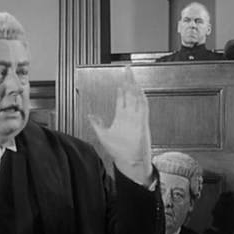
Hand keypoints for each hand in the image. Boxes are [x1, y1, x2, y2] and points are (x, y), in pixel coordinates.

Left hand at [89, 66, 152, 185]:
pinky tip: (139, 90)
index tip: (120, 81)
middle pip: (130, 95)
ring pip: (137, 99)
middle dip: (128, 82)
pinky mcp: (142, 124)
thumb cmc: (119, 152)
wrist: (130, 163)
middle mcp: (130, 117)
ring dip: (135, 87)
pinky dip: (142, 99)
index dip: (121, 90)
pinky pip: (144, 109)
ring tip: (132, 76)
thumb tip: (90, 115)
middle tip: (127, 70)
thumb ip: (97, 124)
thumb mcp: (103, 136)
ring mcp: (137, 119)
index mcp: (122, 119)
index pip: (122, 100)